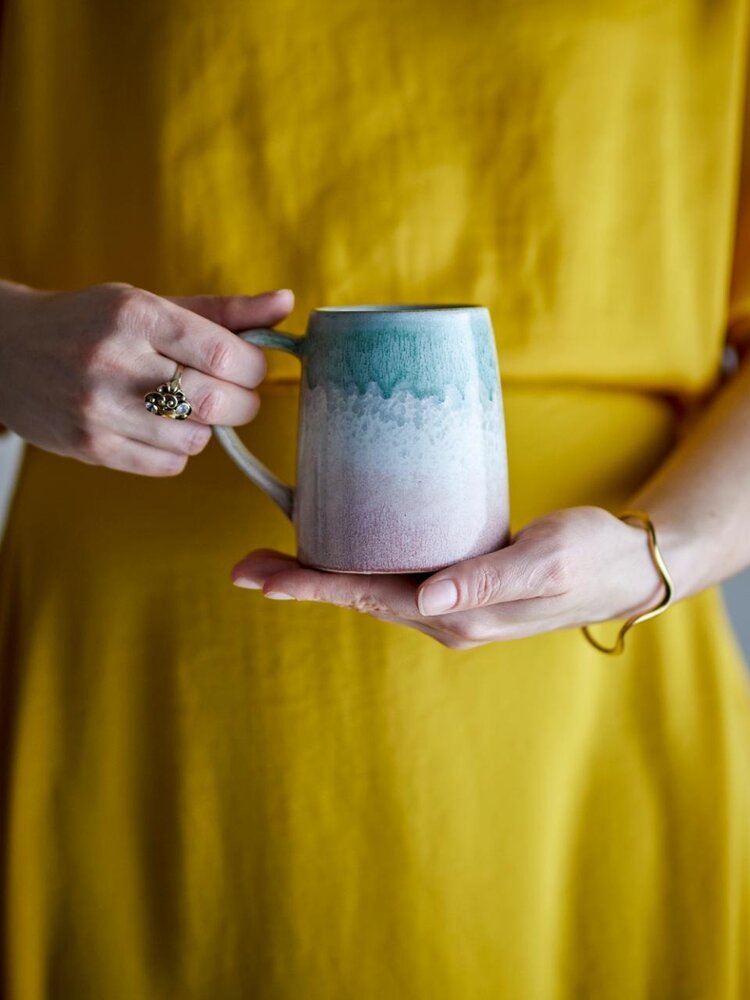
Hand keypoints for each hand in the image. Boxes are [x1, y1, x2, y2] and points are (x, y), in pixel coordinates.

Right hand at [0, 279, 293, 474]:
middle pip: (215, 400)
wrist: (9, 349)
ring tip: (188, 408)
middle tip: (236, 396)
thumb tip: (287, 303)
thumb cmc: (95, 323)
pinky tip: (161, 428)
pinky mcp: (90, 446)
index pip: (223, 352)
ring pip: (196, 439)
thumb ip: (223, 311)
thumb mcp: (152, 304)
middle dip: (243, 403)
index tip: (252, 369)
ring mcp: (99, 408)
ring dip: (207, 428)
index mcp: (135, 314)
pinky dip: (179, 451)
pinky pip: (168, 464)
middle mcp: (115, 360)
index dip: (253, 368)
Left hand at [231, 506, 670, 648]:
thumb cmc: (590, 556)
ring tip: (274, 558)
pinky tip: (341, 547)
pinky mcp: (457, 585)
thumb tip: (427, 597)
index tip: (258, 578)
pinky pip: (395, 576)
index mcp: (457, 616)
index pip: (367, 598)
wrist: (625, 567)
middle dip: (299, 582)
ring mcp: (449, 605)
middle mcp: (444, 617)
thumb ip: (487, 578)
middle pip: (356, 596)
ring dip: (322, 574)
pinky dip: (357, 563)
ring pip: (371, 588)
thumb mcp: (546, 559)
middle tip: (243, 568)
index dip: (310, 586)